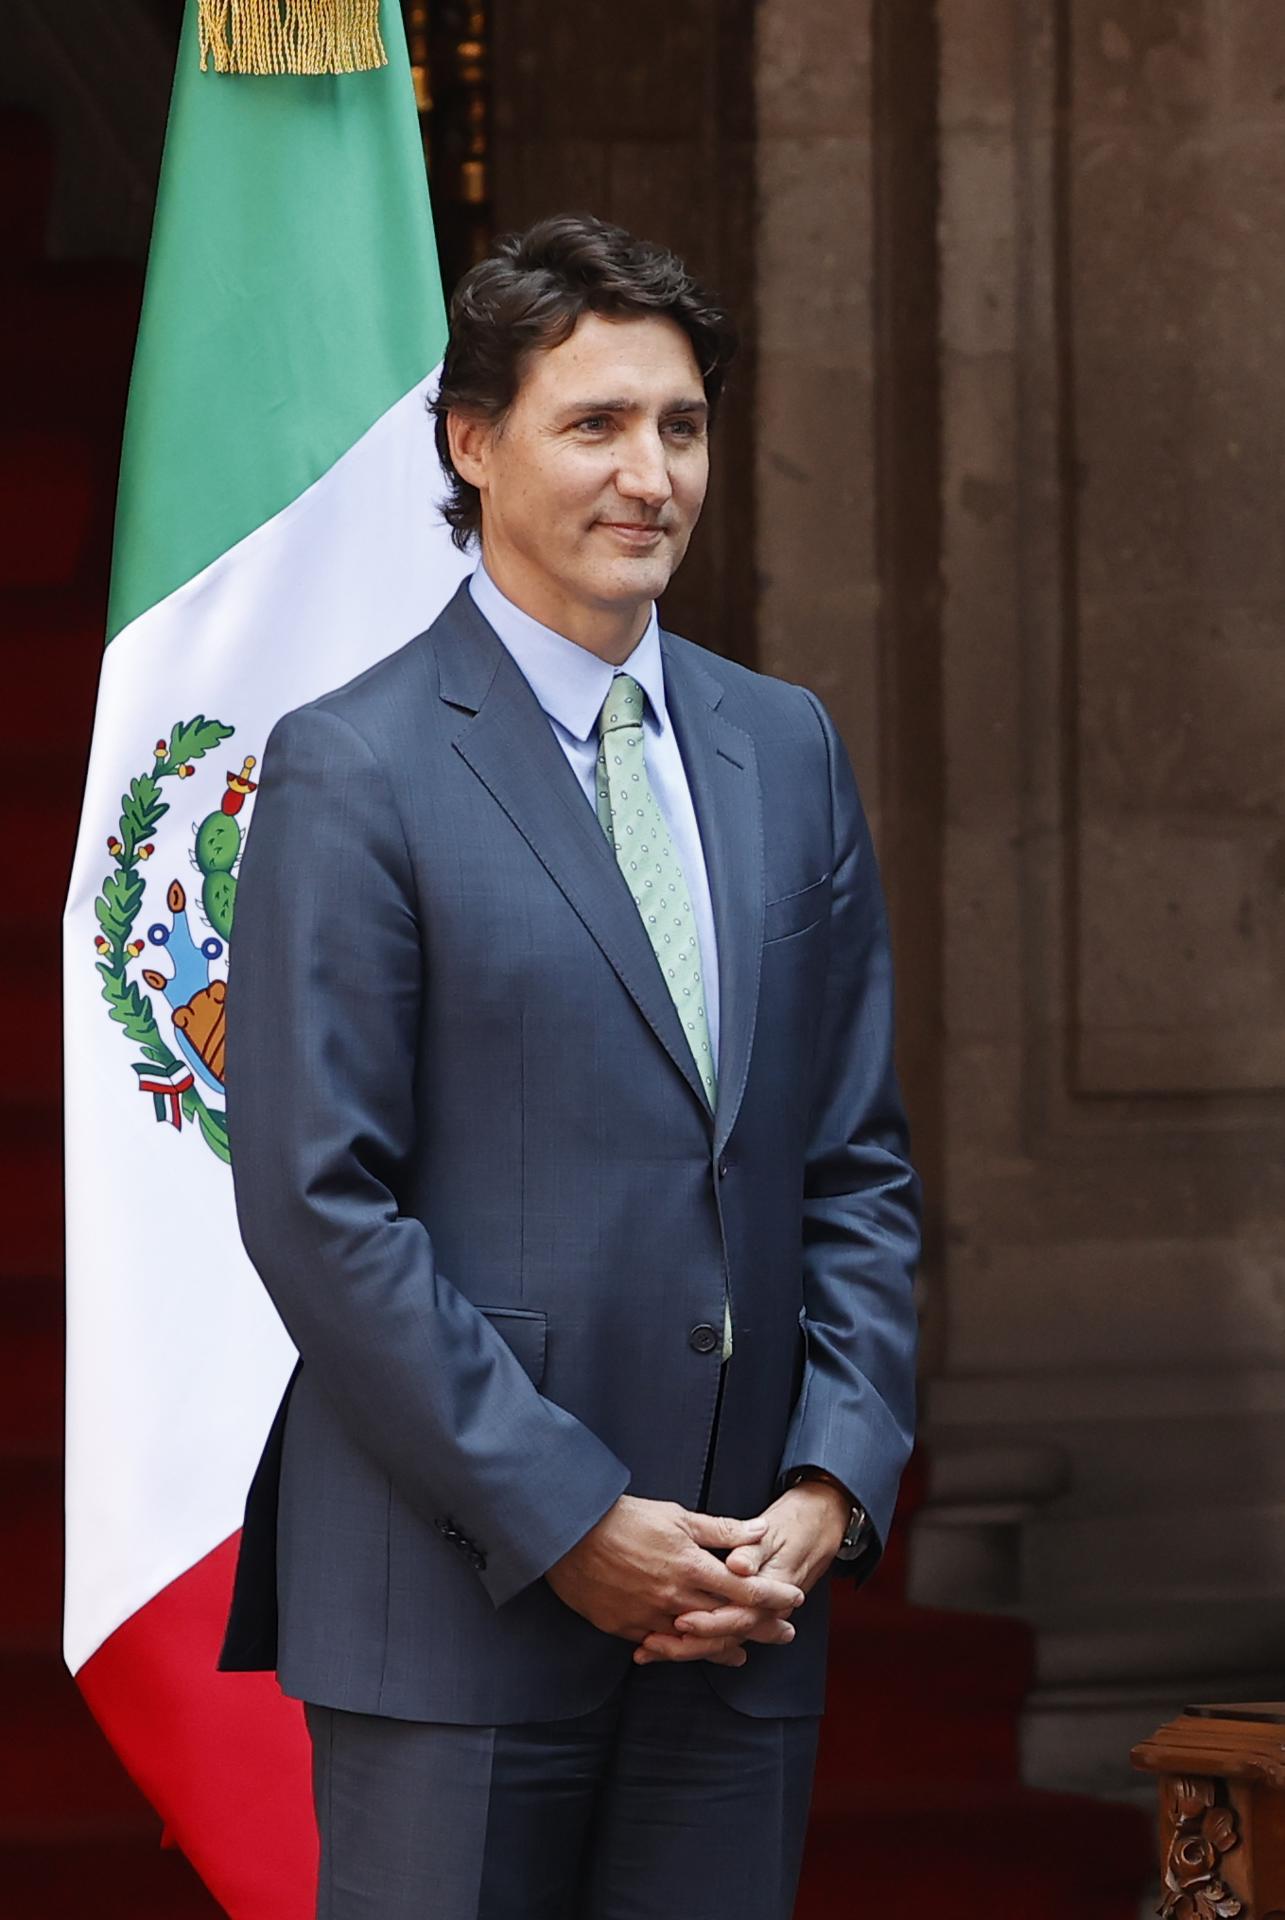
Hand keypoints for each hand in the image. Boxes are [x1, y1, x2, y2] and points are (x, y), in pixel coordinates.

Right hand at [543, 1495, 805, 1667]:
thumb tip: (759, 1531)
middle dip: (761, 1630)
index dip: (774, 1597)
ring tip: (743, 1656)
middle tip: (785, 1635)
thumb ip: (721, 1529)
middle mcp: (676, 1598)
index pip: (746, 1590)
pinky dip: (682, 1651)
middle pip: (729, 1623)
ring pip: (698, 1643)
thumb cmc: (625, 1518)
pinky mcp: (626, 1628)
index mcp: (691, 1567)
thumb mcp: (676, 1516)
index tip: (795, 1599)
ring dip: (725, 1650)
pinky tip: (693, 1652)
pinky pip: (661, 1647)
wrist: (570, 1534)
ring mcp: (651, 1617)